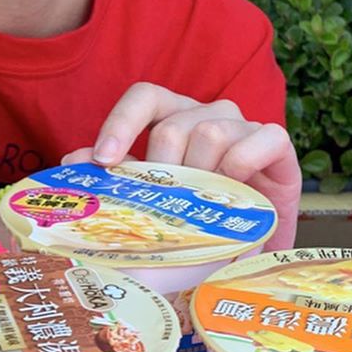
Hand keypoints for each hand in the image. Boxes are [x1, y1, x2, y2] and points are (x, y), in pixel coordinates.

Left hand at [61, 83, 299, 250]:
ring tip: (206, 206)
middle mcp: (207, 114)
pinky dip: (244, 164)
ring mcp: (243, 127)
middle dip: (163, 173)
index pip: (144, 96)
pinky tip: (235, 189)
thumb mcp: (151, 204)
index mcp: (173, 118)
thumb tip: (74, 161)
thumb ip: (116, 180)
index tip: (105, 162)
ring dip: (202, 175)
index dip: (121, 122)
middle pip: (173, 126)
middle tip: (168, 207)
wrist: (245, 255)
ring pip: (212, 131)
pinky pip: (263, 138)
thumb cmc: (194, 225)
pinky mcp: (277, 145)